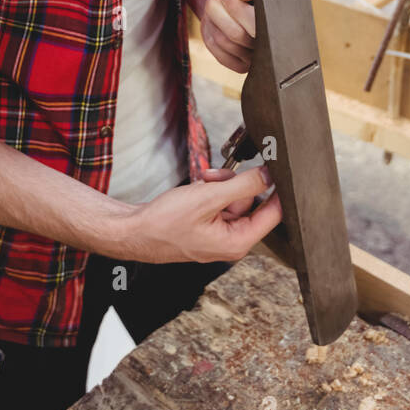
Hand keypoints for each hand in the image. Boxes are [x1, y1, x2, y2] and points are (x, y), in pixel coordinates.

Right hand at [127, 165, 281, 263]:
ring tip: (201, 183)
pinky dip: (211, 190)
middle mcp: (232, 241)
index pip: (274, 214)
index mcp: (238, 242)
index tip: (276, 167)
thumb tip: (269, 175)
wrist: (132, 230)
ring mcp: (219, 233)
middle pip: (252, 201)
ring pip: (234, 198)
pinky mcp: (208, 225)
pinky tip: (197, 188)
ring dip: (220, 185)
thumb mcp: (208, 199)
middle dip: (235, 184)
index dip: (275, 188)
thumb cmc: (163, 223)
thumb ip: (243, 186)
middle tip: (215, 178)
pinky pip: (220, 201)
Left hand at [200, 0, 268, 74]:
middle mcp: (273, 42)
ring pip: (224, 41)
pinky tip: (214, 17)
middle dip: (220, 11)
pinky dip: (210, 31)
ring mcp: (257, 55)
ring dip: (213, 15)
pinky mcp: (241, 64)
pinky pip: (218, 53)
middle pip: (238, 35)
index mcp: (283, 19)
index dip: (238, 9)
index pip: (258, 25)